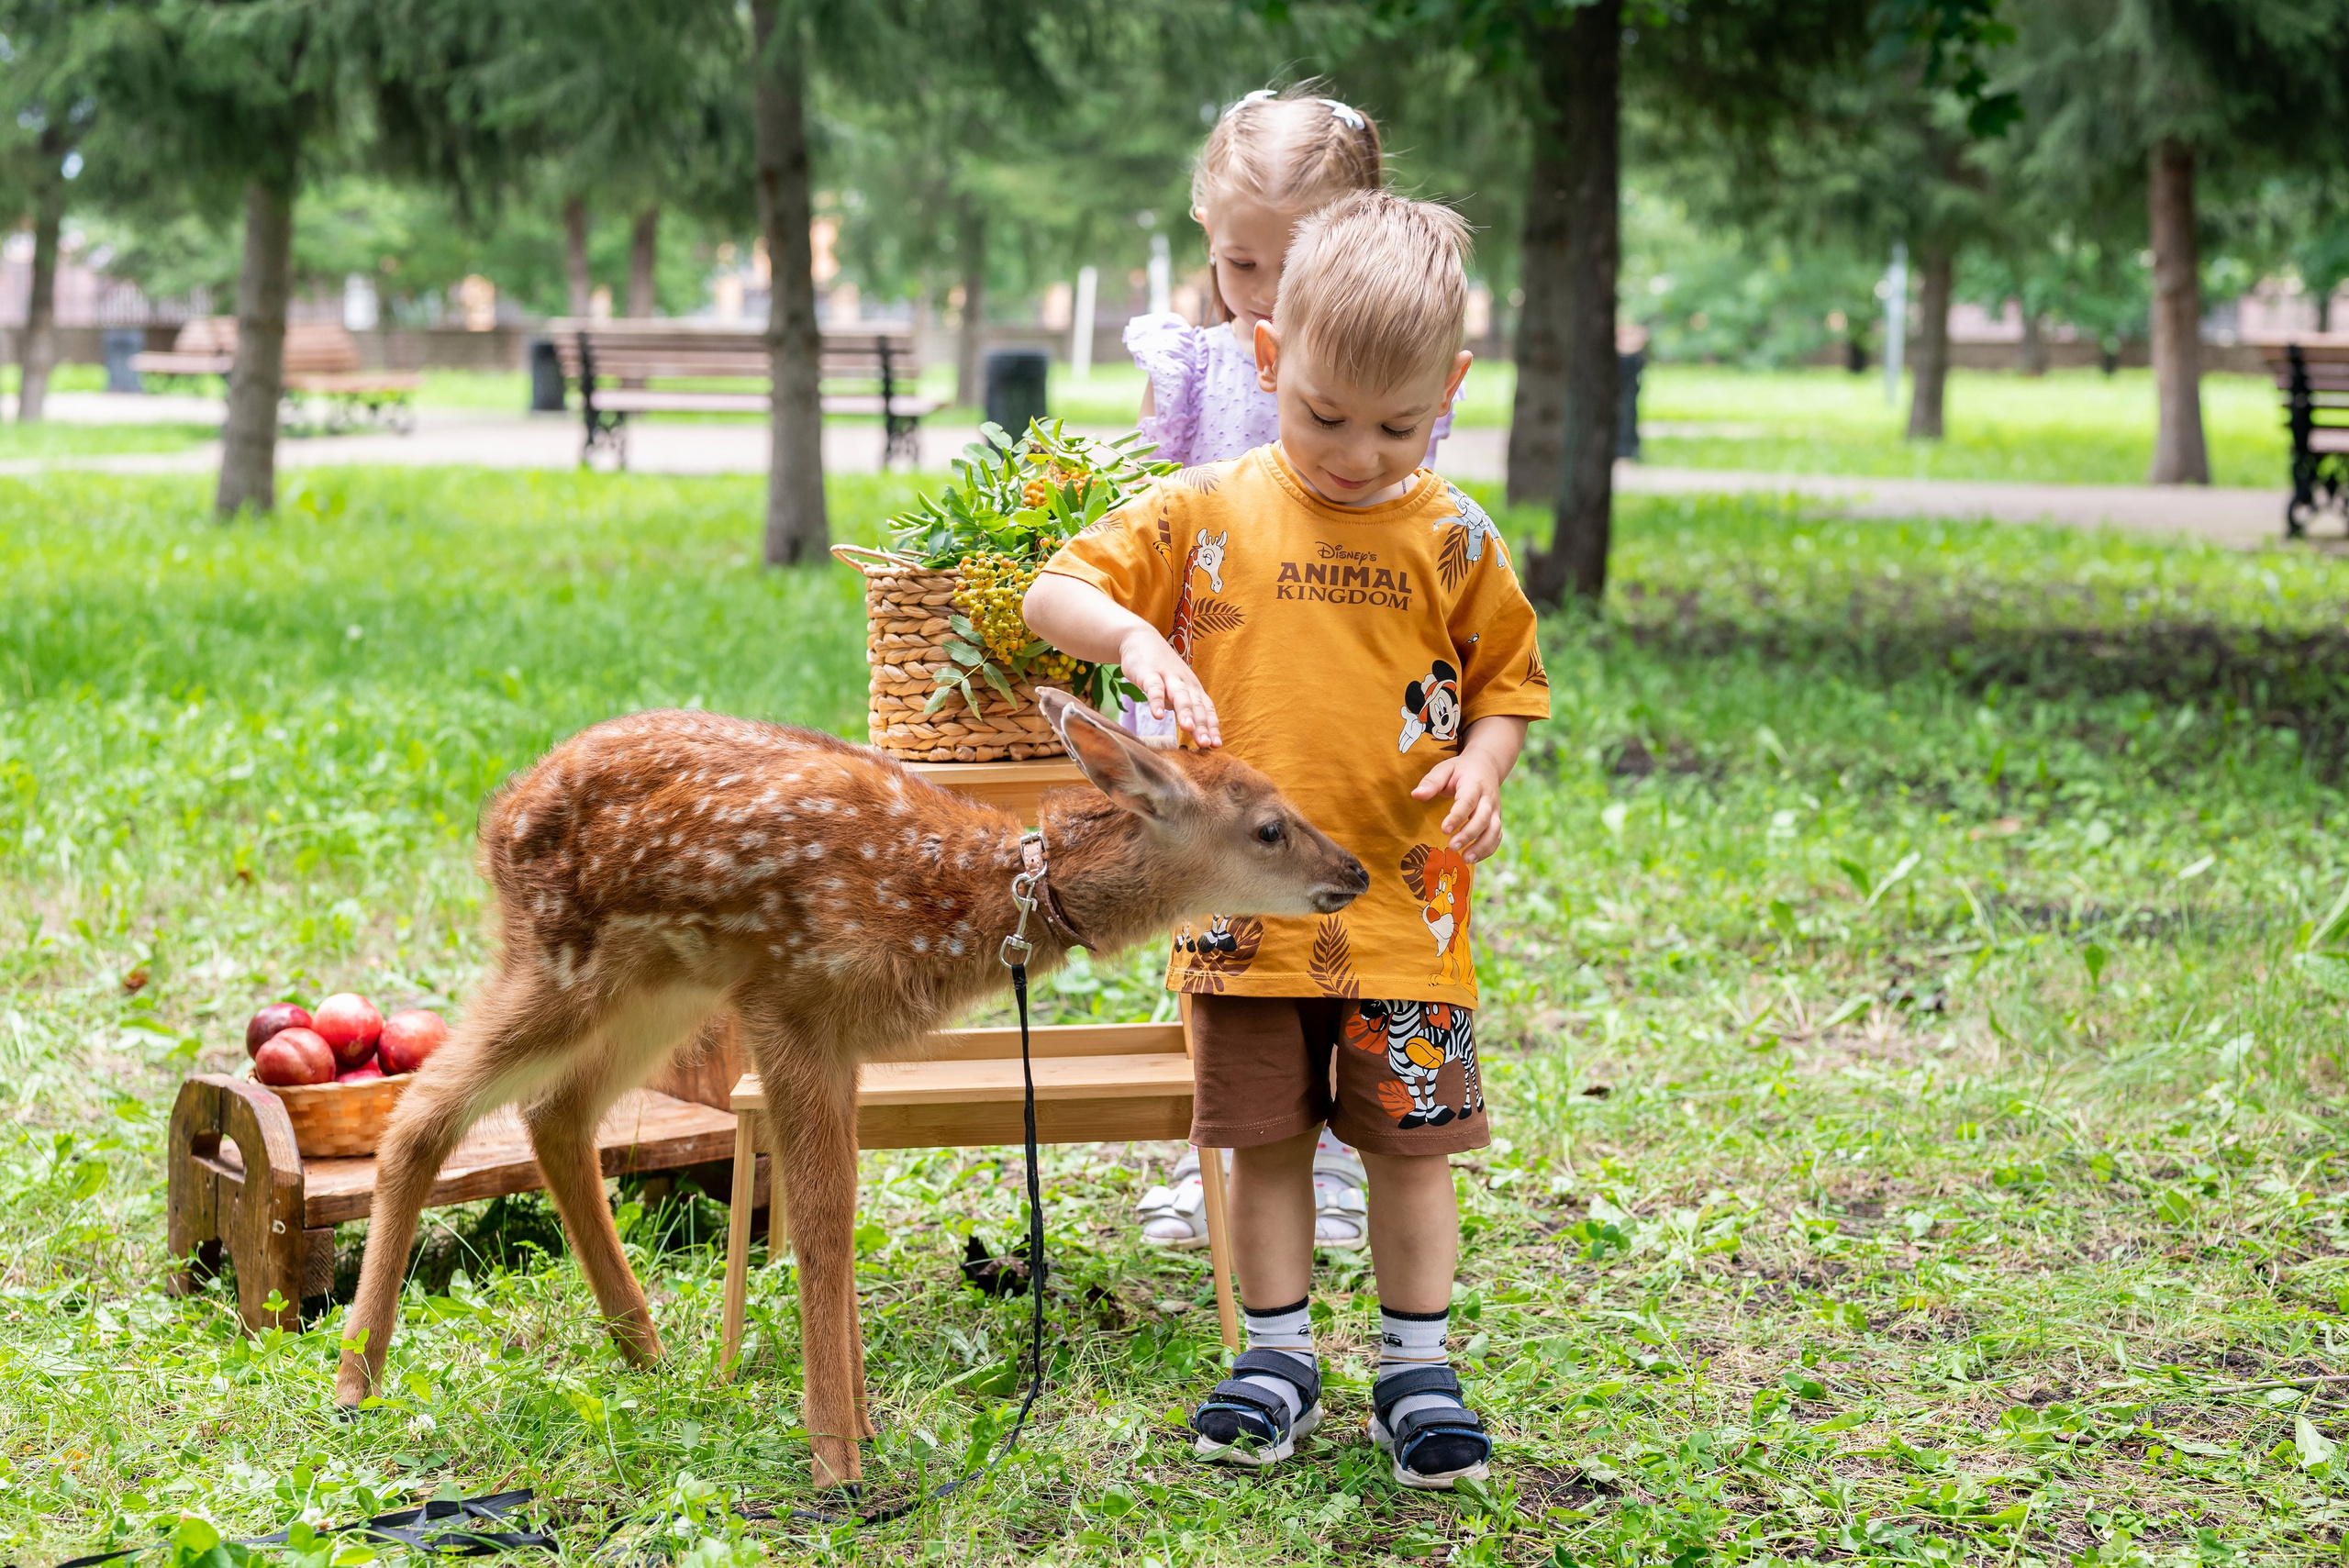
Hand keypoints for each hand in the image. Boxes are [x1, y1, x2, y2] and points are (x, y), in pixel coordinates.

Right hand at [1118, 627, 1221, 746]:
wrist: (1141, 640)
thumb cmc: (1162, 670)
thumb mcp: (1176, 690)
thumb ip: (1183, 708)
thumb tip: (1193, 731)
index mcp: (1194, 689)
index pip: (1207, 710)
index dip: (1212, 727)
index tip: (1216, 745)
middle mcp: (1185, 683)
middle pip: (1196, 706)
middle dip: (1202, 725)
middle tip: (1206, 744)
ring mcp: (1168, 677)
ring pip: (1179, 696)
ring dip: (1184, 712)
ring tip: (1187, 729)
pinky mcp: (1149, 673)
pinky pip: (1154, 688)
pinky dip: (1156, 701)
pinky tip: (1156, 716)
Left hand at [1411, 750, 1504, 859]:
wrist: (1486, 766)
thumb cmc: (1460, 770)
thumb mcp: (1444, 769)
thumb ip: (1431, 782)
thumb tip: (1416, 795)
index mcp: (1474, 784)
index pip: (1467, 801)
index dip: (1457, 816)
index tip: (1444, 829)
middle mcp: (1488, 798)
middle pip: (1483, 818)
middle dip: (1469, 835)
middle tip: (1452, 847)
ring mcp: (1495, 810)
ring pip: (1494, 830)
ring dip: (1481, 847)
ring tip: (1465, 860)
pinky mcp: (1496, 820)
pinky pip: (1496, 836)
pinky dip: (1488, 849)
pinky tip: (1472, 859)